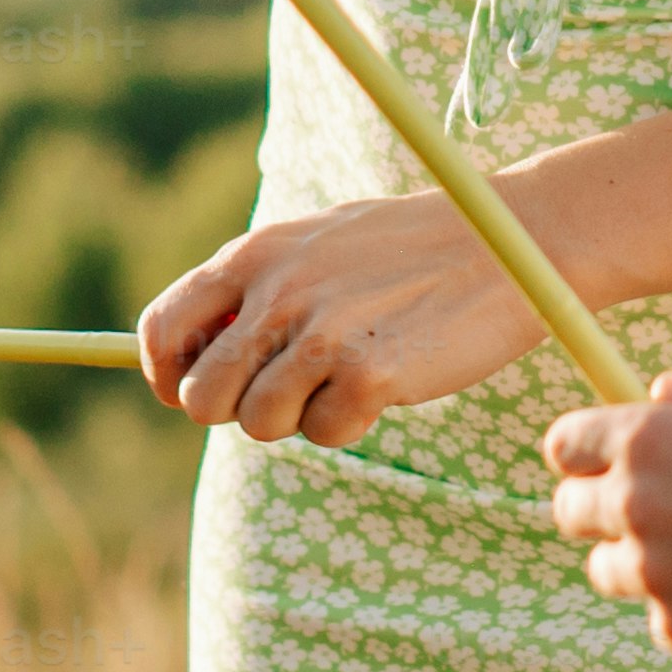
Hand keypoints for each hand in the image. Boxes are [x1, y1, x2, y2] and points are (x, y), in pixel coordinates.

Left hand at [136, 196, 542, 448]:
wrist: (509, 238)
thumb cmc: (414, 246)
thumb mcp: (318, 243)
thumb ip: (256, 287)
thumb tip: (191, 356)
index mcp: (256, 254)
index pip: (162, 329)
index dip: (167, 376)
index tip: (192, 393)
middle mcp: (277, 292)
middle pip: (202, 397)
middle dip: (236, 409)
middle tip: (289, 392)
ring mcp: (322, 333)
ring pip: (258, 423)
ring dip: (298, 417)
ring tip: (346, 376)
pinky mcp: (368, 375)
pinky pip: (324, 433)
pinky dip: (349, 422)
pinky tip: (385, 383)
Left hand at [537, 380, 671, 652]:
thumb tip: (655, 391)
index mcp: (644, 438)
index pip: (563, 446)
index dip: (580, 457)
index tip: (597, 468)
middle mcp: (632, 499)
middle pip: (566, 511)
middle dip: (596, 512)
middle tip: (648, 517)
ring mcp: (649, 568)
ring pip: (606, 569)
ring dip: (638, 564)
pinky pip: (661, 616)